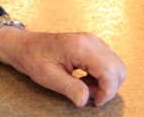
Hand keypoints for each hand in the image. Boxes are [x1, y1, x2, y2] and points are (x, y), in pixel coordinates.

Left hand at [0, 28, 125, 107]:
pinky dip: (101, 76)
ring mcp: (93, 41)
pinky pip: (108, 63)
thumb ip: (69, 88)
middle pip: (118, 68)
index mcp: (81, 47)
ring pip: (116, 66)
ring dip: (105, 82)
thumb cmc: (34, 57)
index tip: (95, 102)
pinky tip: (84, 80)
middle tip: (88, 95)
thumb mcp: (48, 76)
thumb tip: (86, 100)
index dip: (107, 91)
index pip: (110, 71)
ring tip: (84, 87)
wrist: (25, 45)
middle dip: (108, 87)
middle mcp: (91, 41)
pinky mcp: (92, 46)